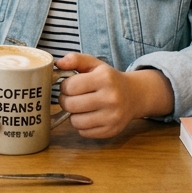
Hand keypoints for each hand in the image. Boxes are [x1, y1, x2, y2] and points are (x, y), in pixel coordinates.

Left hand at [56, 53, 173, 138]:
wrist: (134, 95)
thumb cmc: (108, 79)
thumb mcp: (94, 64)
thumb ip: (75, 59)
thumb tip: (58, 64)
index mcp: (104, 78)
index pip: (70, 86)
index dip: (64, 86)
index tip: (69, 86)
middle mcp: (110, 98)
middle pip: (71, 105)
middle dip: (65, 101)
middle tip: (70, 97)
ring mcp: (112, 117)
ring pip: (76, 122)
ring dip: (73, 115)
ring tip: (79, 107)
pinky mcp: (112, 131)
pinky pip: (84, 133)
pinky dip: (82, 126)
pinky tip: (88, 116)